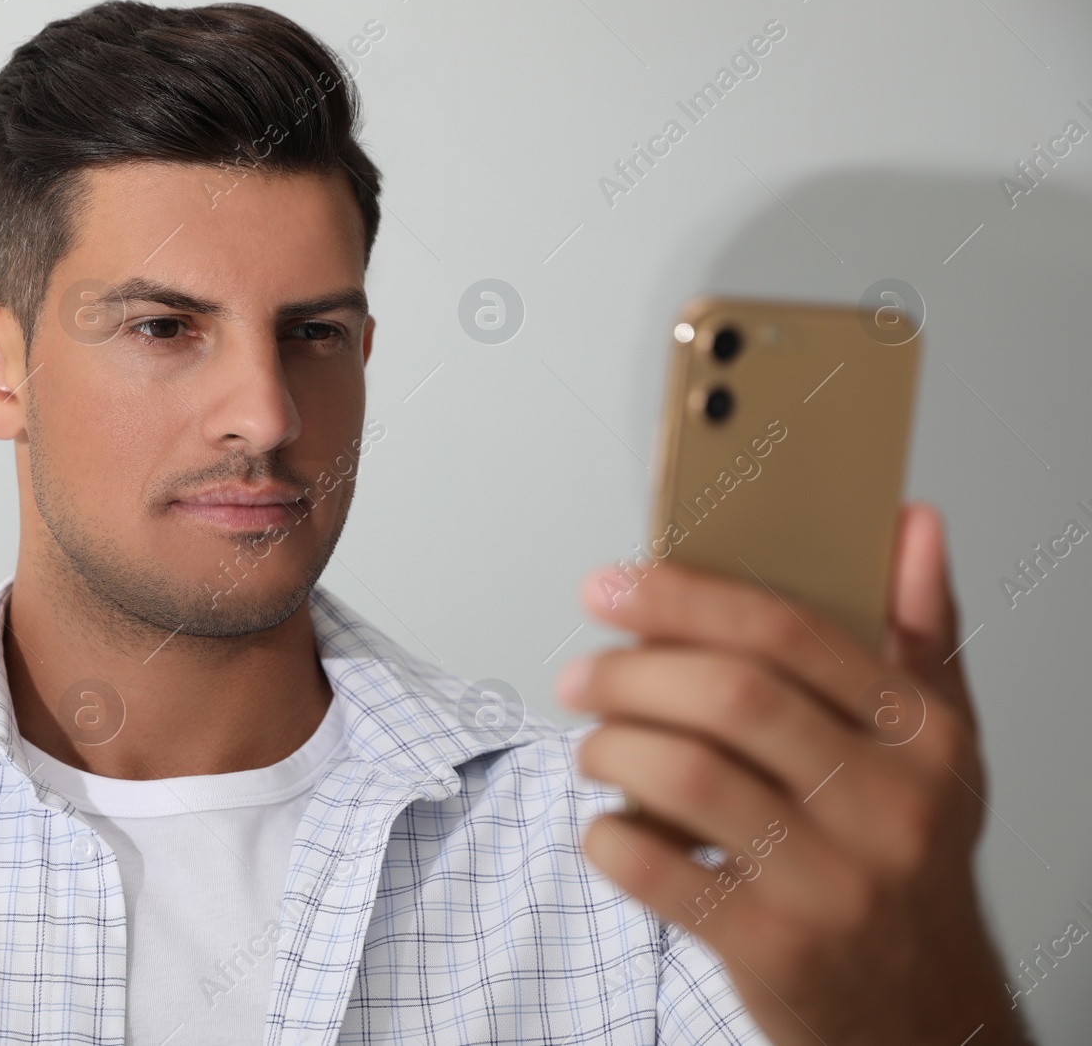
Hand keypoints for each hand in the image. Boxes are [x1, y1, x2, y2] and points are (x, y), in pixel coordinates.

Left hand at [557, 502, 1033, 1044]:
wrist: (923, 1013)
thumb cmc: (908, 857)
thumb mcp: (940, 746)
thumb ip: (921, 630)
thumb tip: (909, 521)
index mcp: (923, 736)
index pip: (788, 633)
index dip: (684, 597)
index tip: (609, 585)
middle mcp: (887, 805)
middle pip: (728, 697)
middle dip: (629, 672)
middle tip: (579, 675)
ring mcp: (831, 882)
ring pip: (685, 775)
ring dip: (610, 748)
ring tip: (592, 749)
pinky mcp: (772, 946)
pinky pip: (658, 872)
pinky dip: (609, 840)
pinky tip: (609, 828)